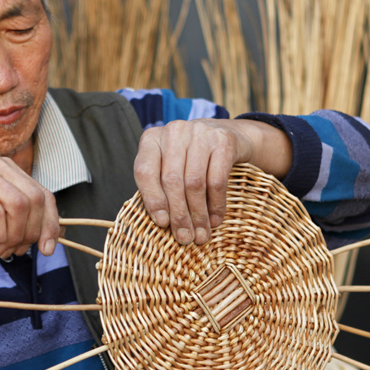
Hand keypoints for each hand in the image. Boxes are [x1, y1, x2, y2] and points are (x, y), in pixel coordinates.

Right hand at [0, 153, 59, 259]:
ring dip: (16, 234)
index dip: (51, 223)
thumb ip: (24, 222)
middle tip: (18, 251)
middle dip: (32, 232)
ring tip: (5, 248)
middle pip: (35, 199)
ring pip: (18, 204)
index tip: (48, 249)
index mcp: (8, 168)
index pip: (44, 194)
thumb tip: (59, 234)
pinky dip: (0, 232)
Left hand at [133, 118, 290, 244]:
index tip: (162, 223)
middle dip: (179, 214)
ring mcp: (200, 133)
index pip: (145, 171)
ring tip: (200, 235)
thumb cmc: (188, 159)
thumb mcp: (168, 166)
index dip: (152, 199)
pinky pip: (217, 181)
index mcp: (152, 139)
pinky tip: (215, 220)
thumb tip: (162, 224)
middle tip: (185, 238)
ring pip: (194, 183)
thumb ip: (159, 187)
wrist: (224, 135)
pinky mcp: (223, 141)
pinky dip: (216, 205)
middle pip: (172, 180)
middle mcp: (174, 131)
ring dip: (198, 214)